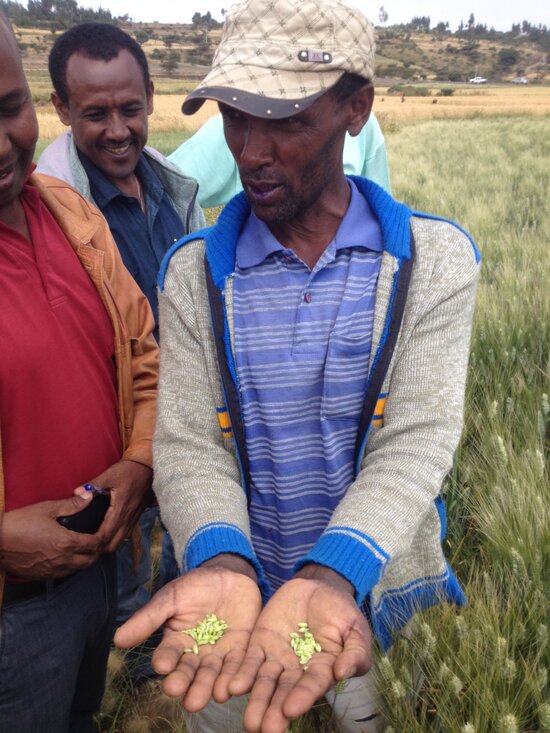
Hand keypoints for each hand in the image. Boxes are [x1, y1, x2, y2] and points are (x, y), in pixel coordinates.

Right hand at [0, 495, 101, 578]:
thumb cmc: (19, 523)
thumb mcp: (47, 508)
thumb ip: (72, 505)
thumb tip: (89, 497)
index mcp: (67, 542)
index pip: (95, 544)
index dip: (103, 537)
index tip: (104, 530)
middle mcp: (63, 560)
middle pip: (91, 560)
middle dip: (97, 550)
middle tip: (95, 539)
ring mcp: (52, 570)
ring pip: (78, 569)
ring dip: (85, 559)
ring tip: (83, 548)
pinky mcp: (42, 576)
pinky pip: (64, 574)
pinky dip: (71, 566)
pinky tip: (66, 556)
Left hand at [75, 459, 152, 551]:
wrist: (149, 467)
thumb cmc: (129, 470)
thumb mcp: (110, 474)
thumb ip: (93, 485)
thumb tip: (77, 492)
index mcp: (120, 509)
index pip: (106, 534)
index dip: (93, 542)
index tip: (81, 542)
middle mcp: (128, 518)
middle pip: (114, 544)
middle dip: (100, 549)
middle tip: (86, 544)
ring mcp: (134, 518)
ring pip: (121, 542)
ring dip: (108, 545)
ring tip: (95, 542)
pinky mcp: (136, 517)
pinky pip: (126, 535)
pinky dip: (115, 539)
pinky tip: (107, 534)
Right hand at [115, 557, 261, 711]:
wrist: (230, 575)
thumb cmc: (196, 586)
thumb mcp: (172, 597)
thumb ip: (150, 618)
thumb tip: (118, 639)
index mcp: (176, 642)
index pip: (167, 656)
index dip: (165, 661)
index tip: (163, 665)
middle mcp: (196, 654)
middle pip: (190, 673)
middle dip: (187, 683)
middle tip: (183, 694)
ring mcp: (218, 655)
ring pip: (213, 676)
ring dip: (211, 687)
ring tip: (212, 695)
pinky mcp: (241, 652)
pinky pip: (239, 667)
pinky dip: (237, 678)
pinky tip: (234, 687)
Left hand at [229, 571, 371, 732]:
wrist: (318, 587)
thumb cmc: (342, 611)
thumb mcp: (355, 628)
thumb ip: (354, 652)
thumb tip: (343, 673)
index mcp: (323, 670)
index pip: (312, 686)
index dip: (302, 698)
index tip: (291, 710)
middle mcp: (298, 670)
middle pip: (284, 692)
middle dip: (273, 710)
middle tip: (260, 728)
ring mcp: (277, 657)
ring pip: (264, 682)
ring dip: (256, 700)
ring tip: (248, 719)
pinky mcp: (260, 643)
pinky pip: (249, 660)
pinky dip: (241, 674)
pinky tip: (231, 686)